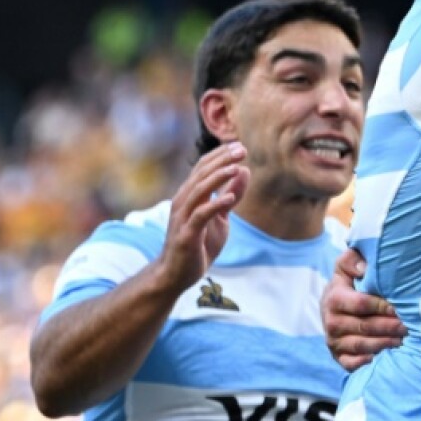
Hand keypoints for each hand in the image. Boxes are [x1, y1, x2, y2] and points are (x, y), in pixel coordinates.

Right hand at [154, 142, 249, 293]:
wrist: (176, 274)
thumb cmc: (198, 245)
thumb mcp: (221, 218)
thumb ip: (231, 195)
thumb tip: (244, 170)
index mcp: (190, 196)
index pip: (203, 168)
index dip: (220, 155)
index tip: (240, 146)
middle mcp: (183, 202)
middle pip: (201, 174)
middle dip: (222, 160)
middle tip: (242, 149)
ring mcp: (182, 218)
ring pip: (198, 191)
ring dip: (217, 178)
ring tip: (236, 167)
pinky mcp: (186, 235)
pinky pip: (200, 216)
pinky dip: (214, 205)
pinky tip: (228, 199)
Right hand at [321, 248, 406, 370]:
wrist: (331, 303)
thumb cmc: (347, 282)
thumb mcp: (346, 265)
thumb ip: (352, 260)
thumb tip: (364, 268)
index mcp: (334, 298)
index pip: (361, 304)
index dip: (382, 306)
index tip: (399, 307)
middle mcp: (331, 321)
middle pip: (363, 327)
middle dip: (388, 327)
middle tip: (406, 326)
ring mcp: (333, 339)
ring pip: (359, 346)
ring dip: (382, 344)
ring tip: (401, 340)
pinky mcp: (337, 354)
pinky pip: (348, 363)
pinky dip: (362, 362)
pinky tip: (377, 356)